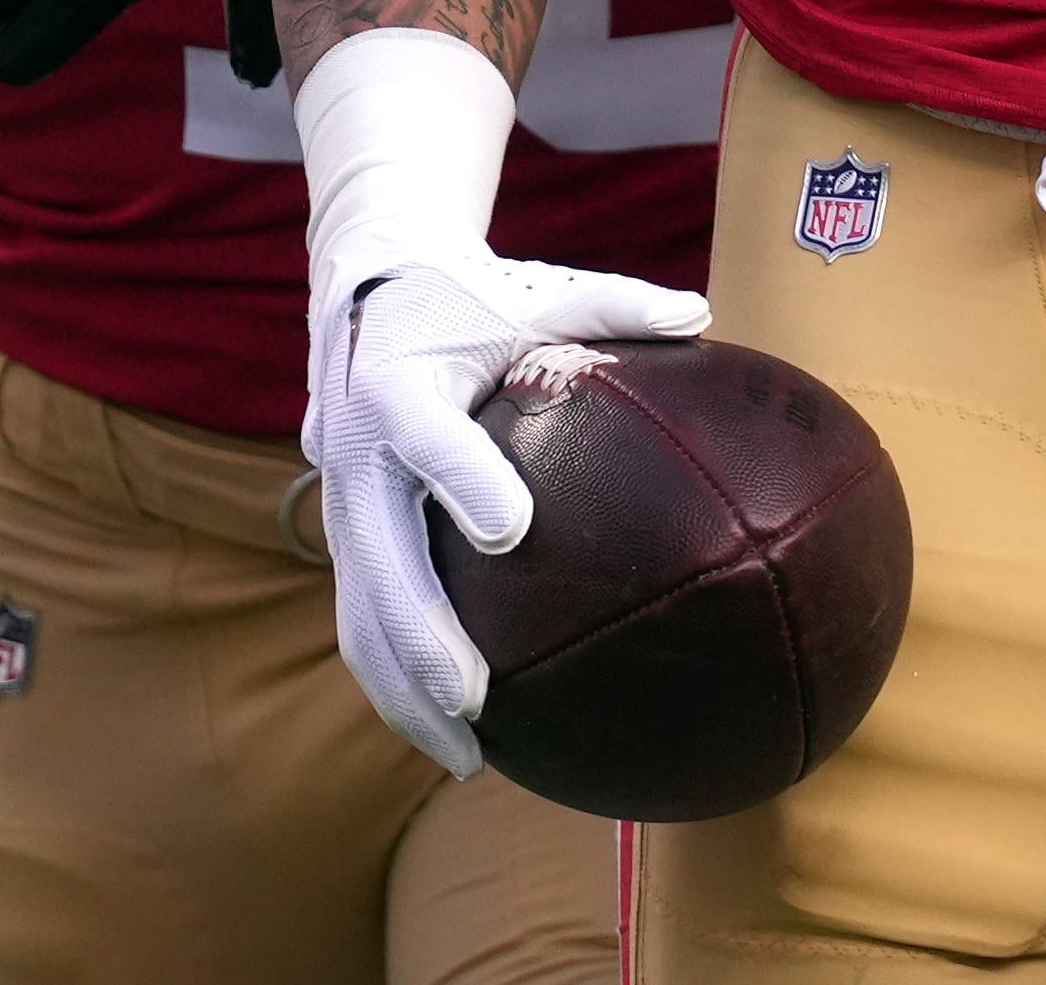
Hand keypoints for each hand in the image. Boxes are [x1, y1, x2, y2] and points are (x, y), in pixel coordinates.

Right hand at [304, 241, 706, 771]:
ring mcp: (343, 503)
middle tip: (475, 699)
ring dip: (403, 689)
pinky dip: (399, 680)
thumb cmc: (465, 297)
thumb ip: (609, 306)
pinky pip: (364, 618)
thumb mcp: (530, 291)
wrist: (362, 289)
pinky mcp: (347, 534)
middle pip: (377, 561)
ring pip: (358, 613)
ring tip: (467, 756)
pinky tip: (455, 732)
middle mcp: (355, 451)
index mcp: (399, 383)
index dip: (462, 479)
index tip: (512, 530)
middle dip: (419, 639)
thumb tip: (702, 314)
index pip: (426, 437)